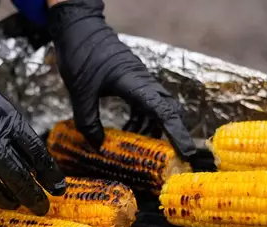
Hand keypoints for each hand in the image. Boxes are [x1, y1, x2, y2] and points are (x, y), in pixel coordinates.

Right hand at [0, 27, 65, 214]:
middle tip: (42, 208)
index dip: (49, 173)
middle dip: (32, 196)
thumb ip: (6, 124)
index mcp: (5, 117)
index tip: (58, 188)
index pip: (35, 152)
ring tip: (14, 205)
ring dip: (5, 200)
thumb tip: (23, 153)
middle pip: (17, 176)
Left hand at [47, 0, 195, 161]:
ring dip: (152, 130)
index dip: (177, 134)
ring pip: (156, 109)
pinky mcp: (132, 82)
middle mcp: (143, 82)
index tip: (188, 151)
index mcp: (136, 83)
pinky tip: (128, 132)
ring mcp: (139, 81)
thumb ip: (88, 120)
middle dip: (172, 134)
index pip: (163, 112)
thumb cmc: (81, 54)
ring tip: (141, 149)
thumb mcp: (80, 92)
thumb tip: (97, 145)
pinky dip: (140, 121)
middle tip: (173, 157)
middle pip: (167, 111)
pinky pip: (144, 105)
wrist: (79, 28)